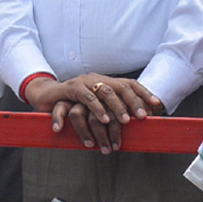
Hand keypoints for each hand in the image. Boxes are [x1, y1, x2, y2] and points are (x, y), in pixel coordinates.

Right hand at [24, 74, 161, 152]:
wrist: (46, 96)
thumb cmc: (73, 104)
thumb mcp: (94, 107)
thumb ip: (110, 110)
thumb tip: (133, 122)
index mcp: (106, 82)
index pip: (129, 84)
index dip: (143, 93)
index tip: (156, 105)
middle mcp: (97, 79)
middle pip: (120, 87)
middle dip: (133, 103)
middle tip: (142, 118)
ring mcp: (84, 82)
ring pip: (104, 92)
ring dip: (116, 108)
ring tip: (124, 122)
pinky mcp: (71, 88)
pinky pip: (85, 98)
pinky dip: (95, 109)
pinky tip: (102, 119)